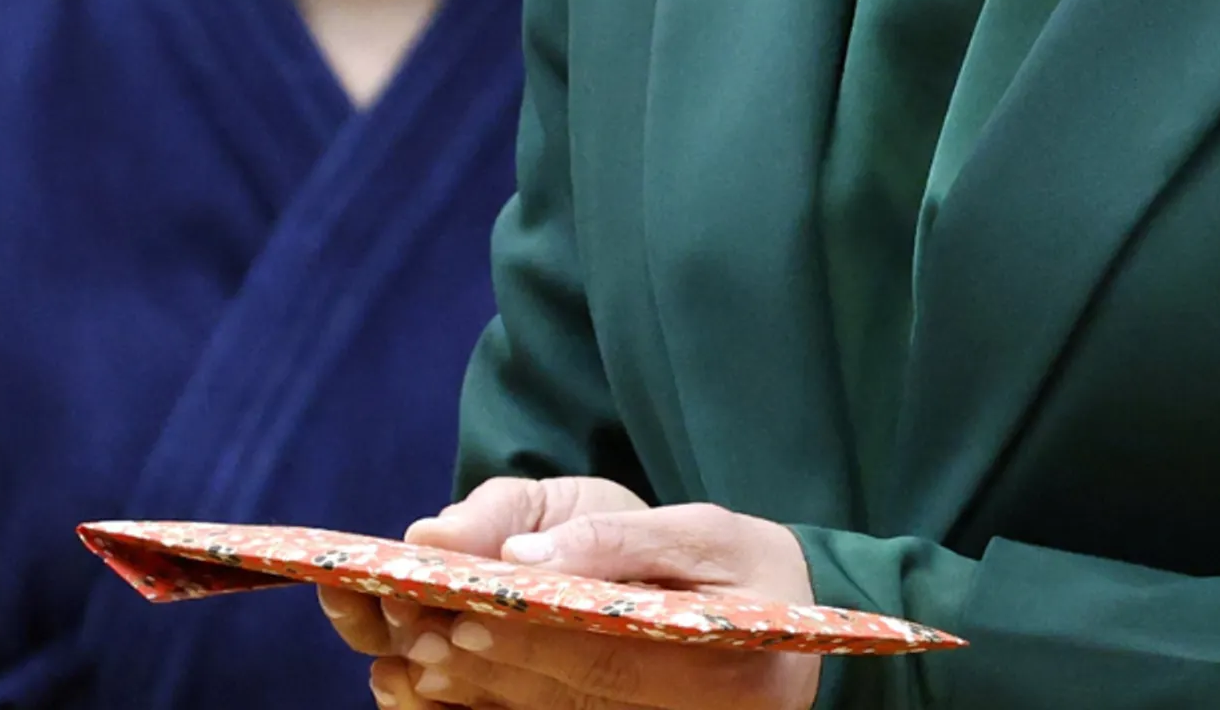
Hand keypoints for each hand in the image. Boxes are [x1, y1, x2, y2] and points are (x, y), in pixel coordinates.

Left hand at [322, 483, 822, 709]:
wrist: (793, 621)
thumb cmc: (749, 563)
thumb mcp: (703, 528)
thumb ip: (617, 539)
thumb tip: (520, 554)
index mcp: (727, 660)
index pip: (610, 656)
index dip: (534, 643)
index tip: (466, 618)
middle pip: (580, 696)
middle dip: (498, 670)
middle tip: (426, 641)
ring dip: (492, 695)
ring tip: (427, 661)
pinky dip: (514, 707)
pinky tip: (462, 687)